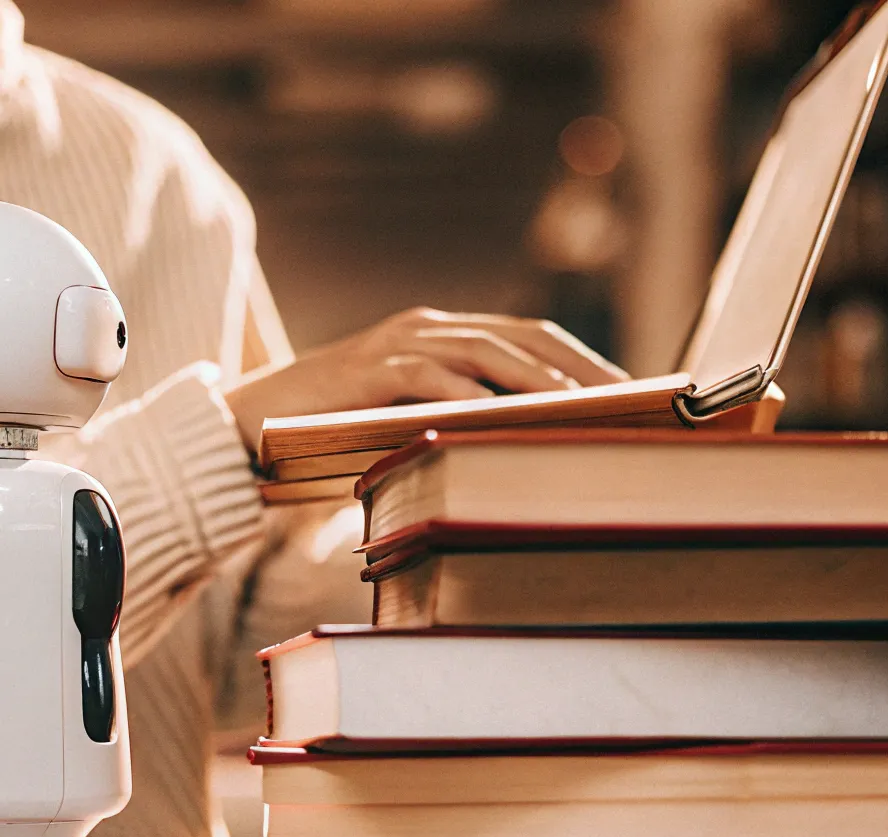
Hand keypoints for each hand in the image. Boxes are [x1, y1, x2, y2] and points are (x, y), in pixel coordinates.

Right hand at [221, 307, 629, 449]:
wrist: (245, 428)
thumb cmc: (338, 432)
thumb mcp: (415, 419)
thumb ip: (466, 418)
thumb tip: (536, 447)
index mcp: (444, 334)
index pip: (531, 336)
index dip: (582, 358)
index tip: (631, 389)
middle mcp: (426, 328)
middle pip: (521, 336)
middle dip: (578, 365)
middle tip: (626, 396)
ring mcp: (396, 344)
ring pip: (484, 352)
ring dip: (537, 379)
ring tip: (581, 404)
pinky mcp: (365, 370)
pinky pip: (426, 378)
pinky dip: (465, 395)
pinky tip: (499, 417)